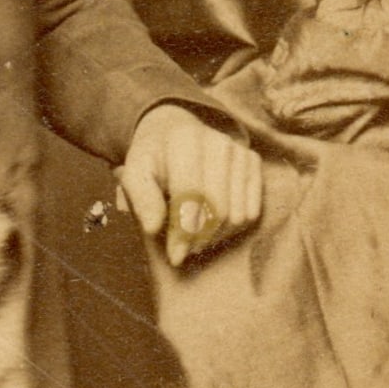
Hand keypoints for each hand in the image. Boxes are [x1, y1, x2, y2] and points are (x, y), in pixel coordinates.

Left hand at [118, 103, 262, 269]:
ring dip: (215, 236)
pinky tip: (212, 226)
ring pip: (237, 215)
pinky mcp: (254, 162)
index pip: (191, 195)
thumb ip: (142, 199)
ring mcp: (240, 151)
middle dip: (200, 238)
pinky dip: (232, 228)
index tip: (175, 257)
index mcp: (184, 141)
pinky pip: (251, 212)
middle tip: (185, 250)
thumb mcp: (135, 174)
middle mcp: (218, 143)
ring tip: (195, 236)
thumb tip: (153, 228)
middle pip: (218, 209)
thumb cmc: (153, 159)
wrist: (176, 131)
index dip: (183, 230)